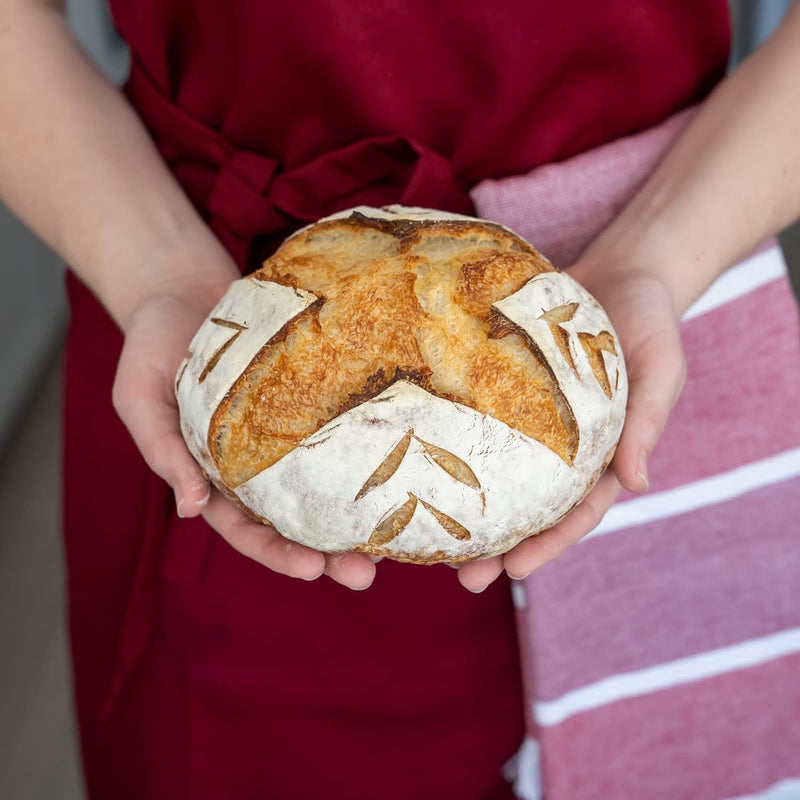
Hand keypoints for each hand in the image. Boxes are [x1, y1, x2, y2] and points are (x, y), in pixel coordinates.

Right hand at [111, 264, 376, 590]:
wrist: (184, 287)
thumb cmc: (152, 345)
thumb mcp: (139, 397)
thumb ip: (162, 450)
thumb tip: (190, 508)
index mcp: (213, 476)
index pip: (245, 530)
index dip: (277, 553)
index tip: (313, 569)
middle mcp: (254, 465)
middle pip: (295, 520)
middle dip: (328, 554)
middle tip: (364, 575)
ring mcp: (285, 435)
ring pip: (324, 485)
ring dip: (355, 517)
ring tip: (391, 542)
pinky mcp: (311, 398)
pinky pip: (338, 433)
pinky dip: (364, 456)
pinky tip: (398, 470)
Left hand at [456, 261, 686, 592]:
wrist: (622, 271)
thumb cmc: (650, 322)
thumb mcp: (662, 369)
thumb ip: (647, 423)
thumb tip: (639, 485)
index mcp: (604, 454)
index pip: (577, 513)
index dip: (548, 544)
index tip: (514, 571)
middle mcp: (566, 449)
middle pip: (531, 508)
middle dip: (500, 546)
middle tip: (464, 578)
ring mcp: (534, 423)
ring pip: (500, 476)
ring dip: (472, 510)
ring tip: (433, 542)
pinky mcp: (508, 390)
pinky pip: (481, 424)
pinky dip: (457, 448)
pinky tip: (422, 464)